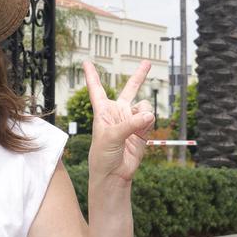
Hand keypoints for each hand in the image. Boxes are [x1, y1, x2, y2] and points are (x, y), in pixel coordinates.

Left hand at [84, 60, 155, 183]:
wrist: (114, 174)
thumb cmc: (102, 156)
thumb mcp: (111, 137)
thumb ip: (130, 124)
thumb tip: (148, 115)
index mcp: (102, 112)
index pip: (97, 90)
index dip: (92, 76)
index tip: (86, 62)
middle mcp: (118, 113)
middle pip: (129, 89)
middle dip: (139, 76)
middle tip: (147, 62)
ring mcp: (131, 121)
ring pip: (144, 105)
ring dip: (144, 113)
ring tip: (138, 124)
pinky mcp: (142, 130)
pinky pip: (150, 118)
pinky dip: (149, 123)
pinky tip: (142, 132)